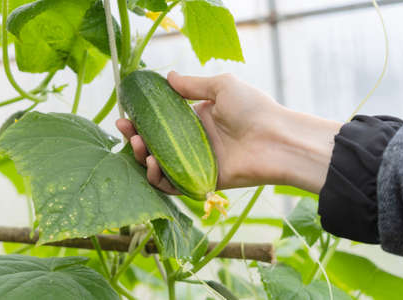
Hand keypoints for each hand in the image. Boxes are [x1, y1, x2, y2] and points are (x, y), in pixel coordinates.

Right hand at [116, 71, 342, 194]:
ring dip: (143, 158)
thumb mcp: (221, 86)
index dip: (141, 120)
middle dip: (136, 138)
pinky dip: (158, 178)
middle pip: (155, 145)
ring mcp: (197, 164)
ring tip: (139, 146)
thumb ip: (192, 85)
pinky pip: (173, 185)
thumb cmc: (253, 108)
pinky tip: (151, 165)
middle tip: (126, 130)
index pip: (161, 123)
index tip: (126, 115)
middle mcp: (194, 143)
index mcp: (197, 120)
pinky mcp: (202, 182)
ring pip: (160, 166)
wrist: (276, 138)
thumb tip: (167, 76)